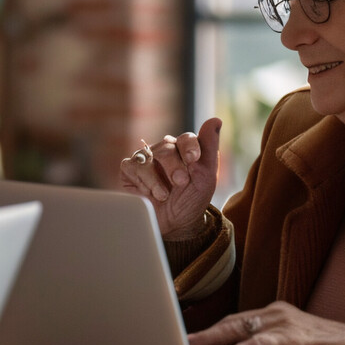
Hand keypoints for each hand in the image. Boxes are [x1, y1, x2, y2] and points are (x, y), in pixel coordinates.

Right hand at [118, 118, 221, 238]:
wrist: (173, 225)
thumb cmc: (191, 200)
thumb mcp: (206, 177)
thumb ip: (210, 148)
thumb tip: (215, 119)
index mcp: (184, 150)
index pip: (186, 138)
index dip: (189, 146)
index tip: (193, 159)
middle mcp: (164, 151)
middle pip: (167, 147)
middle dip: (175, 166)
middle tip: (180, 182)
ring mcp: (146, 159)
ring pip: (148, 156)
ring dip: (158, 179)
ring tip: (164, 195)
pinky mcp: (129, 169)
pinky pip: (132, 166)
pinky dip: (143, 181)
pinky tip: (149, 194)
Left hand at [185, 301, 344, 344]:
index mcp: (271, 316)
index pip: (232, 321)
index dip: (209, 332)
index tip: (188, 342)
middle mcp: (274, 314)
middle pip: (230, 322)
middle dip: (203, 334)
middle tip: (178, 343)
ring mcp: (285, 323)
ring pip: (241, 329)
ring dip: (213, 339)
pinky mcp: (296, 338)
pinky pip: (263, 344)